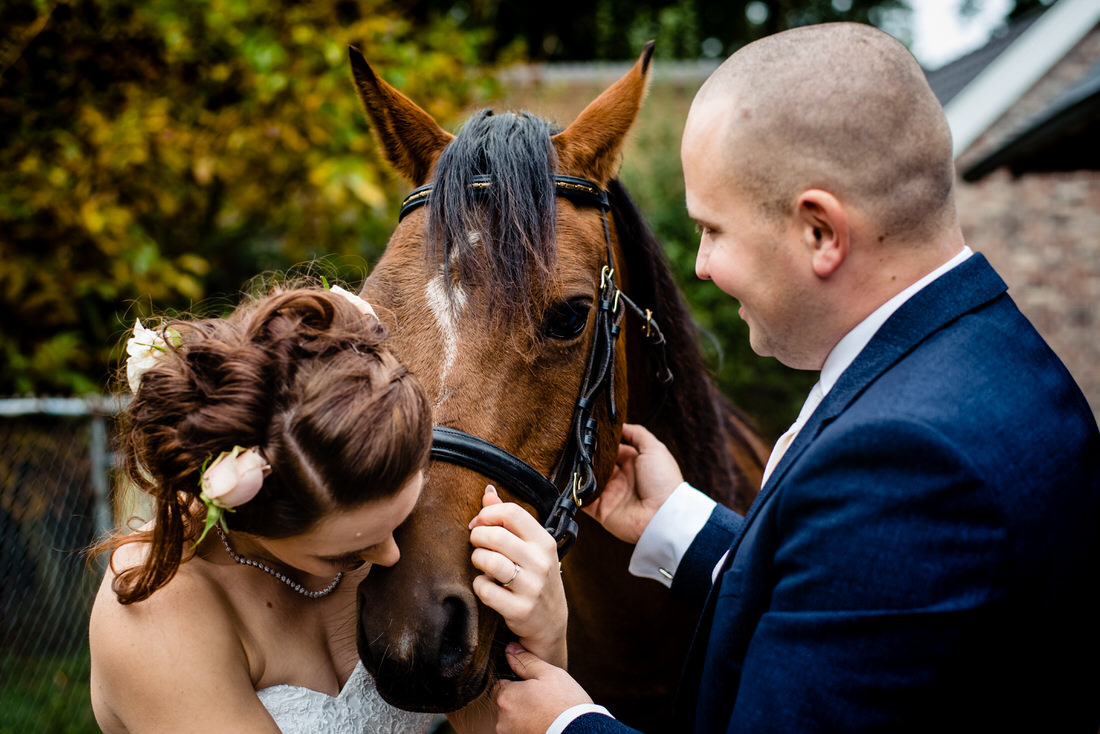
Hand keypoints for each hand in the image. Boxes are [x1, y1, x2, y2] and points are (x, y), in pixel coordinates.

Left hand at [469, 486, 567, 666]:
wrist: (550, 622)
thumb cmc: (536, 576)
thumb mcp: (531, 547)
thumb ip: (509, 519)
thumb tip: (488, 491)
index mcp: (544, 542)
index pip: (512, 512)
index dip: (488, 513)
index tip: (480, 522)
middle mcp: (541, 562)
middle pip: (496, 536)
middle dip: (477, 536)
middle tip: (477, 543)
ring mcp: (531, 587)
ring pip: (489, 561)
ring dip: (477, 559)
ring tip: (482, 563)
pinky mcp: (519, 609)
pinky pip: (484, 589)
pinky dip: (479, 585)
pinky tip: (487, 585)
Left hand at [495, 643, 592, 733]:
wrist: (581, 733)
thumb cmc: (565, 704)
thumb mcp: (549, 674)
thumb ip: (526, 661)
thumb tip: (510, 649)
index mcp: (506, 697)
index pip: (500, 685)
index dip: (517, 683)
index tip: (533, 686)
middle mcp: (502, 719)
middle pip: (506, 703)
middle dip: (520, 700)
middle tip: (543, 700)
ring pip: (513, 719)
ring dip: (524, 716)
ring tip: (546, 714)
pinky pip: (520, 731)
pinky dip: (529, 728)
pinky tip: (545, 724)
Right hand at [584, 423, 683, 543]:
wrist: (662, 516)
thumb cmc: (663, 481)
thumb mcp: (655, 449)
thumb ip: (638, 434)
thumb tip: (621, 425)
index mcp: (634, 464)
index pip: (613, 449)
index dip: (603, 442)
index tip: (590, 432)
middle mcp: (621, 478)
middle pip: (599, 463)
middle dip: (589, 454)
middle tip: (578, 444)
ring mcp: (611, 494)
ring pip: (588, 479)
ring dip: (580, 470)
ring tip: (573, 458)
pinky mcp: (602, 510)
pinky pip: (583, 499)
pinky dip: (575, 491)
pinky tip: (570, 480)